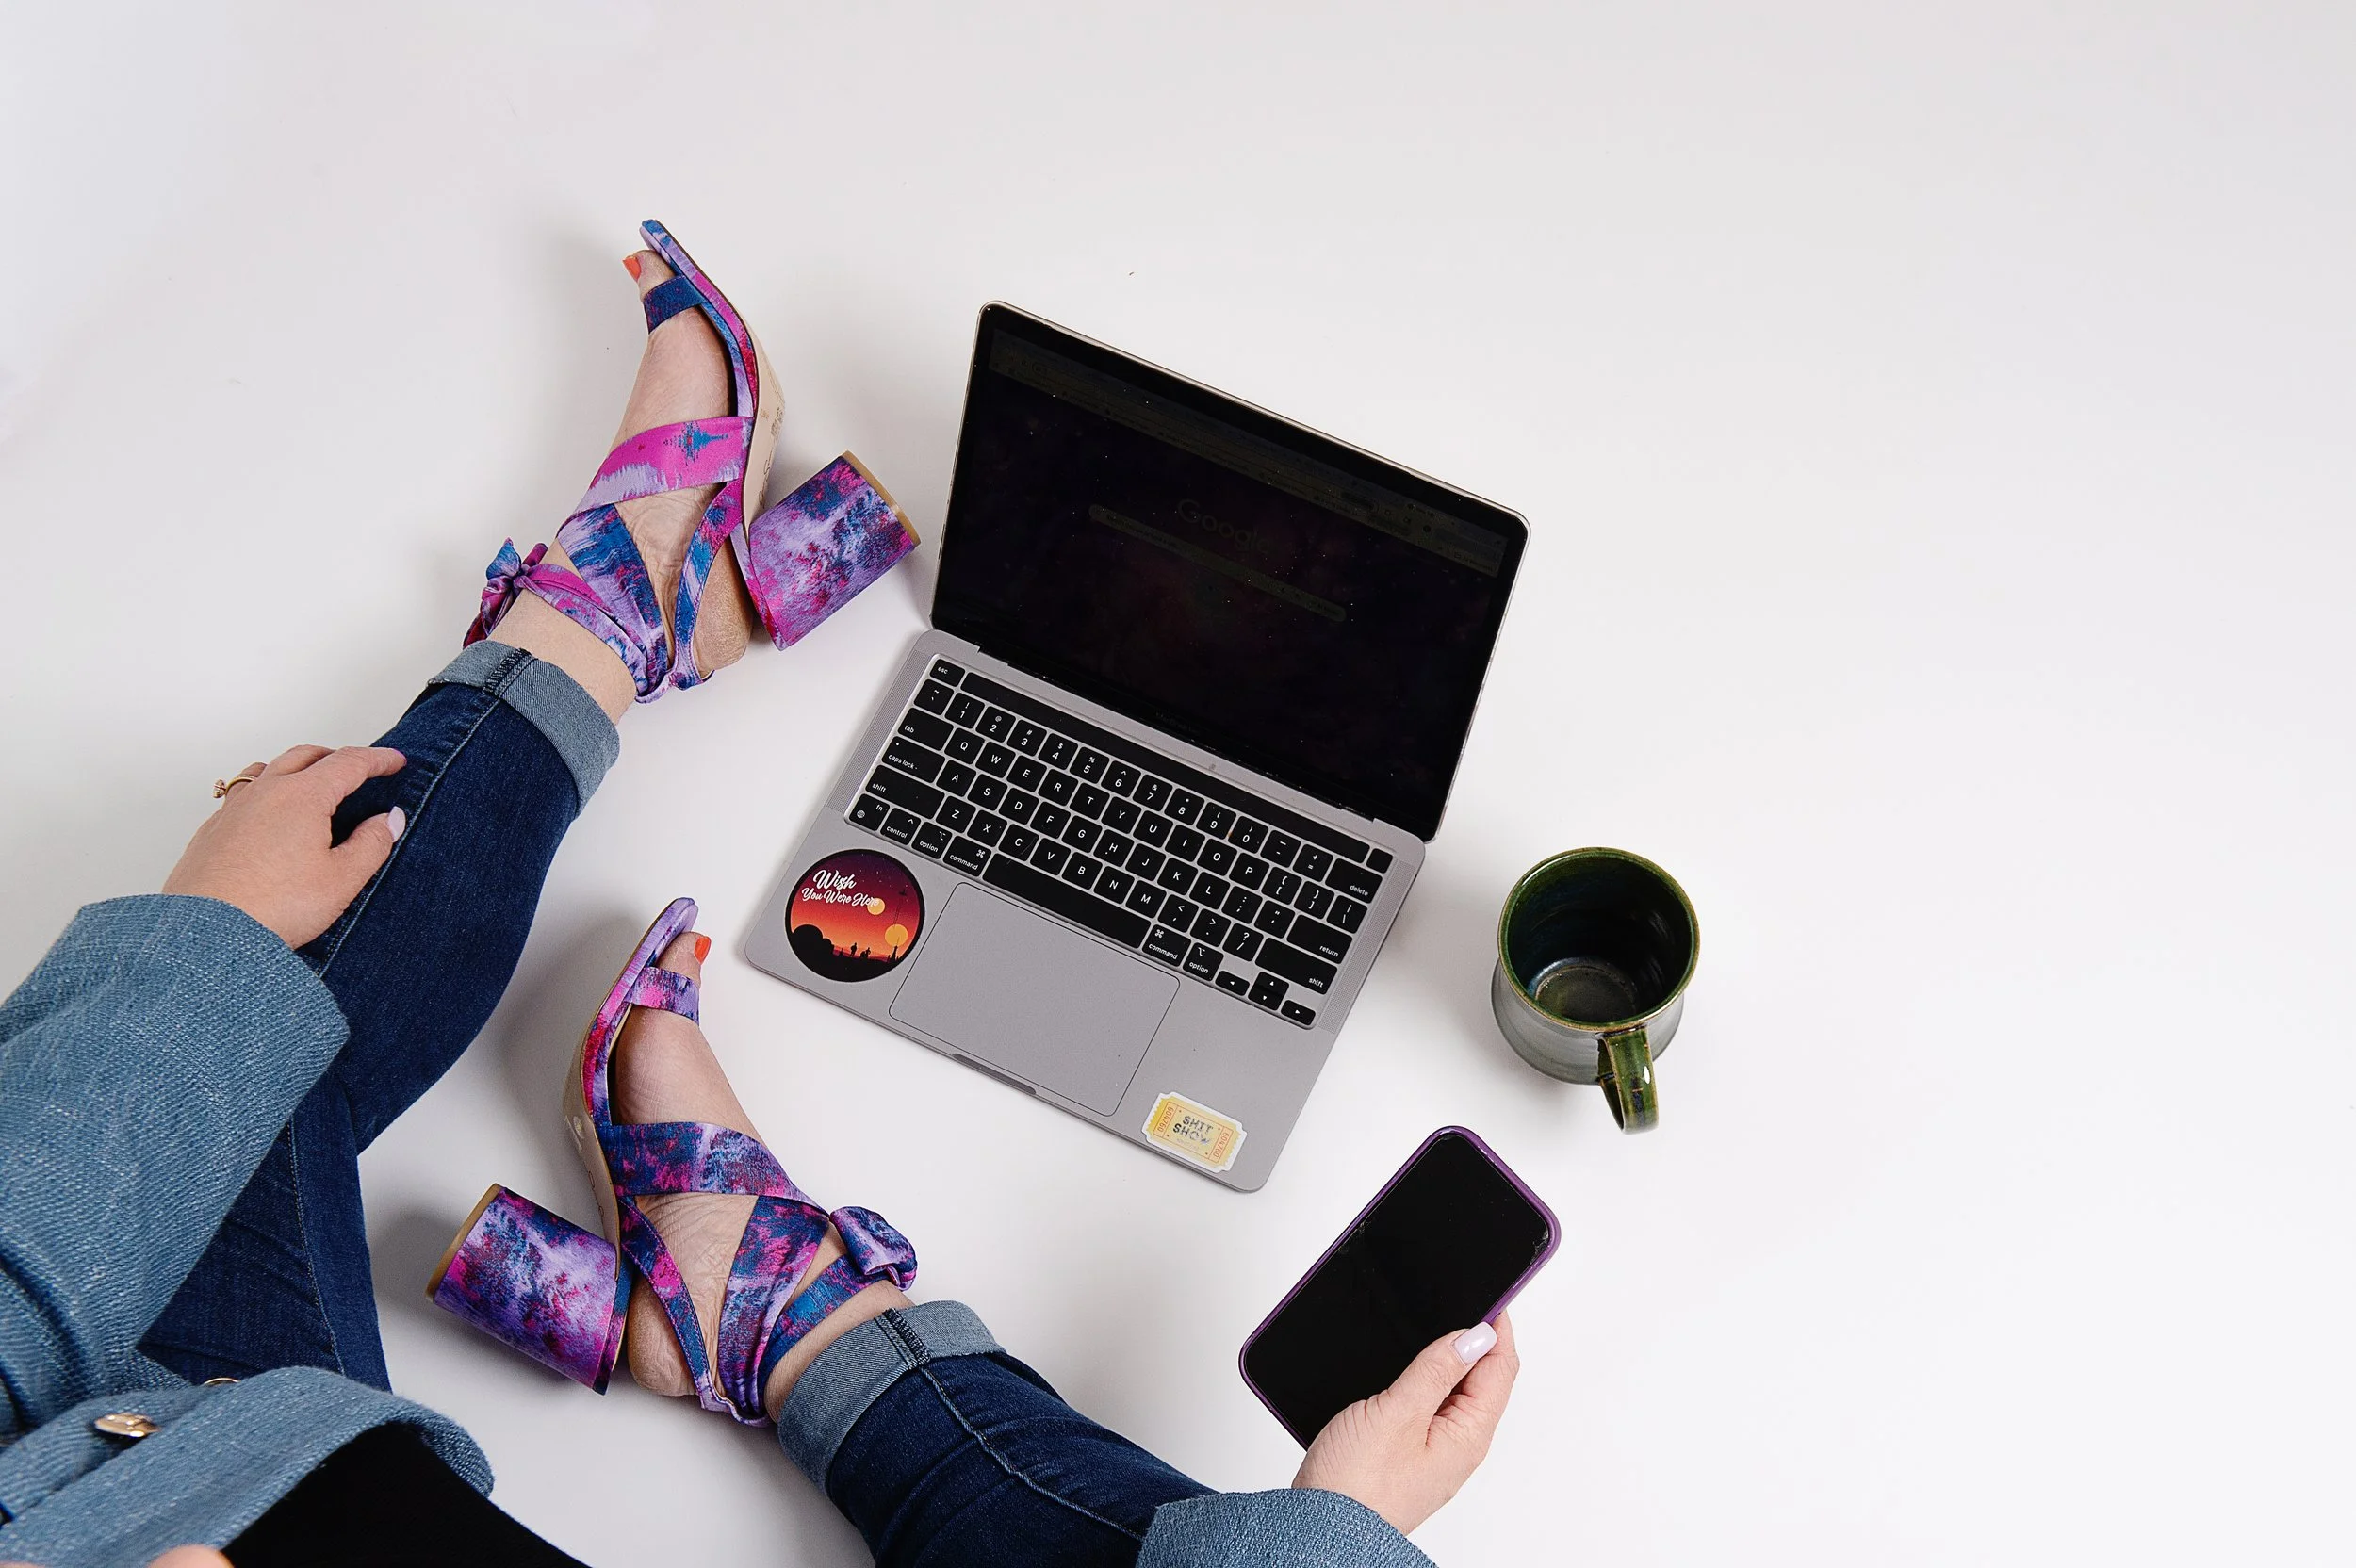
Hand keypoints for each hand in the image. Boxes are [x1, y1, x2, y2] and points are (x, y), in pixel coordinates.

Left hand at [163, 745, 406, 946]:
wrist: (206, 935)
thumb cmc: (273, 907)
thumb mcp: (341, 880)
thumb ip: (372, 844)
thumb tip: (388, 820)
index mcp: (302, 796)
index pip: (348, 763)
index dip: (377, 759)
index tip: (395, 761)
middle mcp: (265, 793)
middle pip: (305, 756)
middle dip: (336, 756)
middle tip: (358, 769)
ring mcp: (233, 810)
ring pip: (267, 769)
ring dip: (295, 768)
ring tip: (310, 784)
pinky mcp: (211, 831)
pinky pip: (241, 795)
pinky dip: (264, 792)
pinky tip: (269, 817)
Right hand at [1292, 1312, 1518, 1535]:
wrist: (1321, 1528)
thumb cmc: (1356, 1484)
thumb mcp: (1398, 1412)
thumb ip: (1436, 1370)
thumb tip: (1476, 1335)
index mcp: (1468, 1435)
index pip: (1501, 1368)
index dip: (1497, 1326)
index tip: (1487, 1293)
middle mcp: (1459, 1445)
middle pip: (1484, 1378)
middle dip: (1475, 1338)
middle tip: (1457, 1300)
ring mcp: (1434, 1450)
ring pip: (1454, 1391)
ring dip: (1446, 1357)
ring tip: (1428, 1326)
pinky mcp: (1408, 1452)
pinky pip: (1429, 1406)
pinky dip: (1424, 1378)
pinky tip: (1405, 1366)